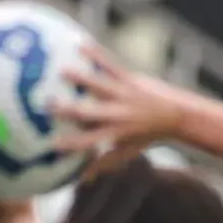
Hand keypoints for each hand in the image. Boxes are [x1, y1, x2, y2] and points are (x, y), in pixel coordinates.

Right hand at [51, 45, 185, 153]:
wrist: (176, 115)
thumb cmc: (146, 136)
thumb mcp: (127, 152)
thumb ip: (104, 162)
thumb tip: (83, 179)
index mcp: (115, 134)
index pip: (88, 142)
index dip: (70, 144)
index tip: (51, 145)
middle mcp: (118, 116)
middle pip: (89, 113)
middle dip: (68, 110)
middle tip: (46, 105)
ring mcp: (124, 96)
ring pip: (99, 86)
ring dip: (81, 79)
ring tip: (61, 71)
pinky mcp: (130, 80)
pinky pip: (110, 65)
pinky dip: (97, 55)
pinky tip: (80, 43)